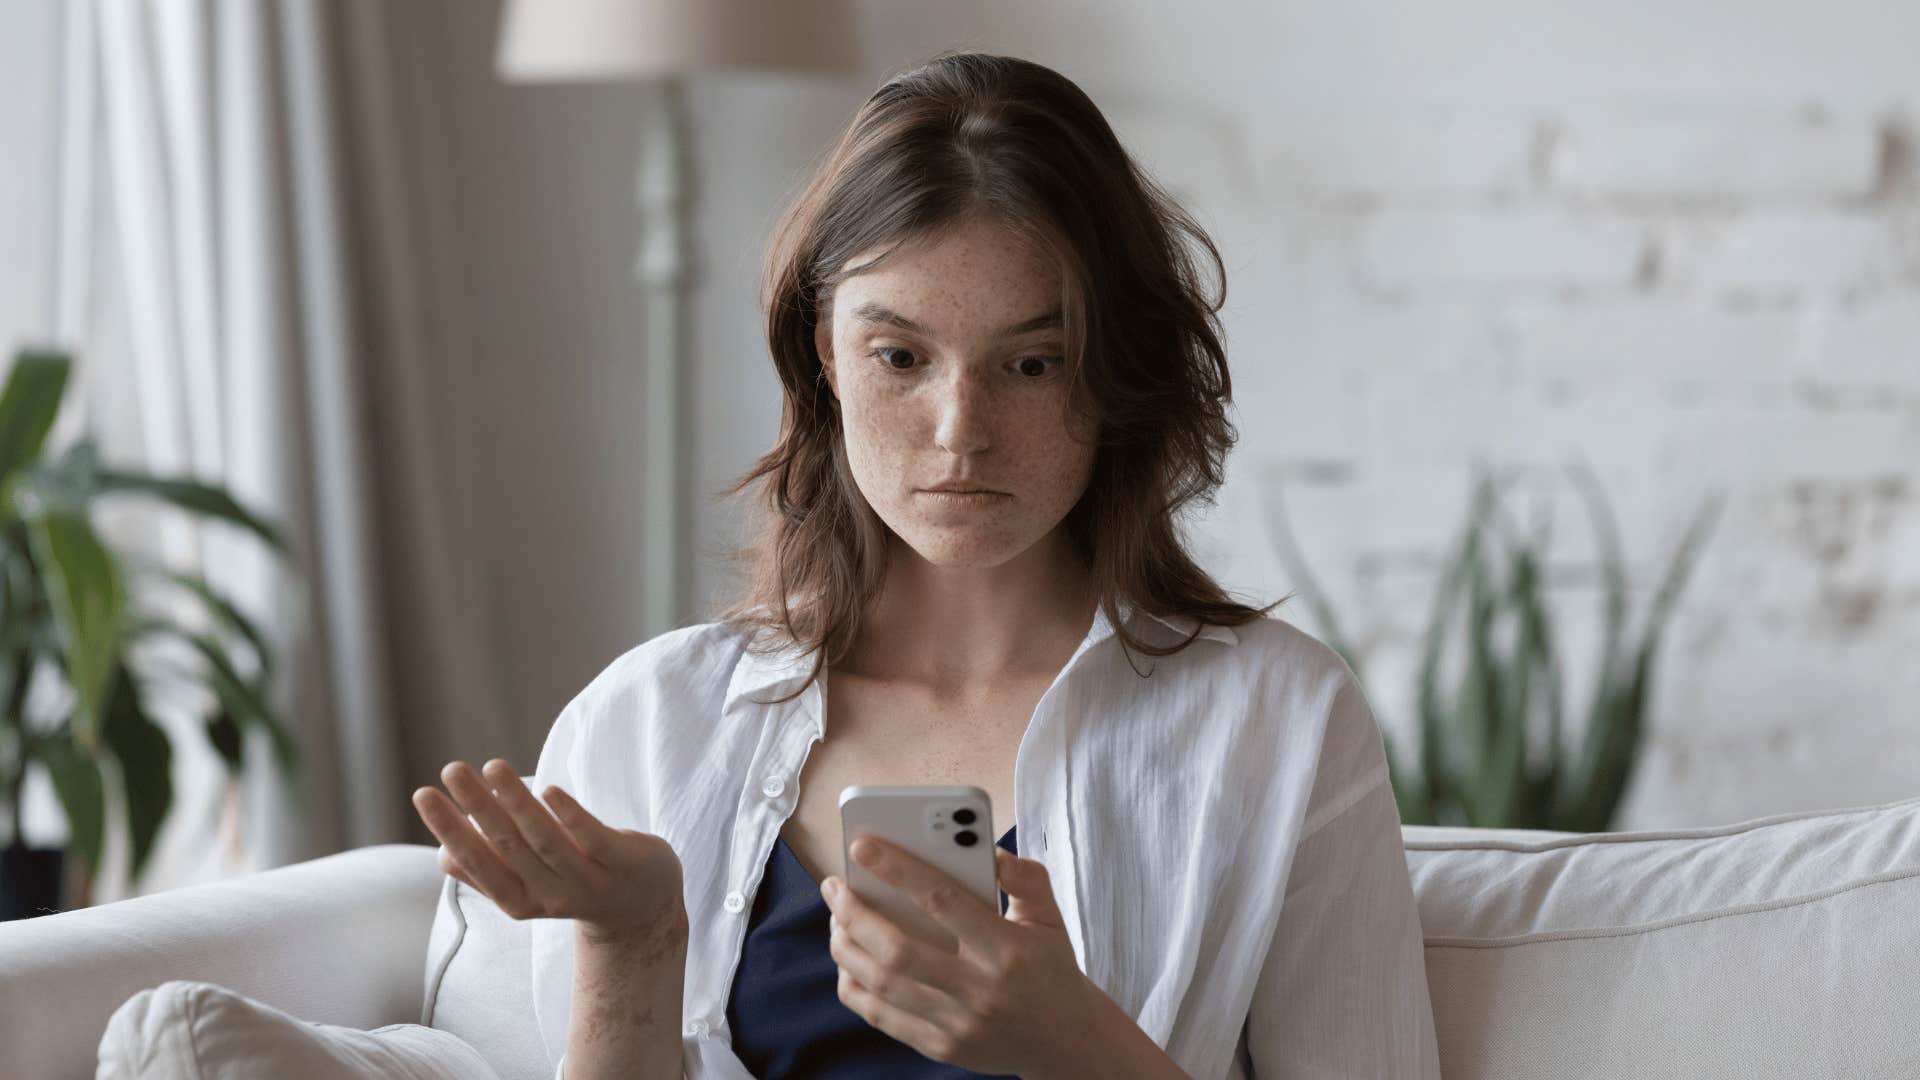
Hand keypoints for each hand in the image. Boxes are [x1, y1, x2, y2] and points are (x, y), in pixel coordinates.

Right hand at [412, 759, 684, 938]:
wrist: (644, 908)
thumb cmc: (573, 883)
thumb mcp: (529, 885)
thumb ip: (490, 871)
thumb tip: (442, 853)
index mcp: (519, 899)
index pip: (475, 863)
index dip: (449, 830)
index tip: (424, 793)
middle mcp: (550, 895)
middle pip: (506, 847)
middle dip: (475, 808)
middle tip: (450, 769)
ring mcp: (588, 881)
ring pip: (545, 840)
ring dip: (515, 801)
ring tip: (491, 765)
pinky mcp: (623, 862)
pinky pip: (593, 838)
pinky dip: (570, 815)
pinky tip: (549, 789)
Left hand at [818, 836, 1103, 1076]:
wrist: (1067, 1042)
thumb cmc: (1051, 966)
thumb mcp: (1050, 916)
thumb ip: (1025, 876)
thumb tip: (988, 851)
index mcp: (1007, 948)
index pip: (942, 900)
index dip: (896, 869)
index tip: (861, 845)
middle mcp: (979, 989)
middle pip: (897, 949)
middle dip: (854, 912)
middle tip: (834, 885)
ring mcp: (957, 1024)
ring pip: (881, 985)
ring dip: (846, 946)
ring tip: (836, 918)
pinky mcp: (941, 1048)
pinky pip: (881, 1016)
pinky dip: (854, 984)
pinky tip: (849, 959)